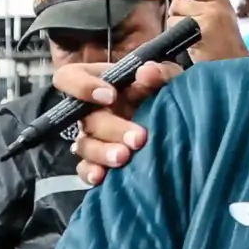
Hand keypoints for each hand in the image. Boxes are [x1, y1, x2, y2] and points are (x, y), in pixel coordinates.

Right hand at [55, 59, 181, 184]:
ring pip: (84, 146)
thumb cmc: (164, 96)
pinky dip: (91, 172)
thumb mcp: (166, 80)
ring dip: (103, 152)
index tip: (111, 96)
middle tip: (138, 137)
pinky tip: (102, 177)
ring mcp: (92, 137)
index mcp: (100, 84)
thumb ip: (159, 72)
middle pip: (86, 119)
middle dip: (112, 128)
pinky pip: (84, 168)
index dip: (82, 86)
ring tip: (125, 157)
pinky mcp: (97, 161)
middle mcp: (91, 111)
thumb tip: (147, 72)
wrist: (179, 128)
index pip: (69, 77)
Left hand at [171, 0, 248, 61]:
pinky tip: (187, 42)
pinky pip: (175, 28)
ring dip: (175, 25)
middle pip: (179, 1)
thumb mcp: (221, 15)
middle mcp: (215, 7)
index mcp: (221, 1)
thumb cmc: (224, 41)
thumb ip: (204, 3)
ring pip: (174, 15)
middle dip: (176, 12)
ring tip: (188, 35)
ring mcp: (208, 19)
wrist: (234, 63)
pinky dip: (175, 35)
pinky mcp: (199, 33)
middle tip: (185, 24)